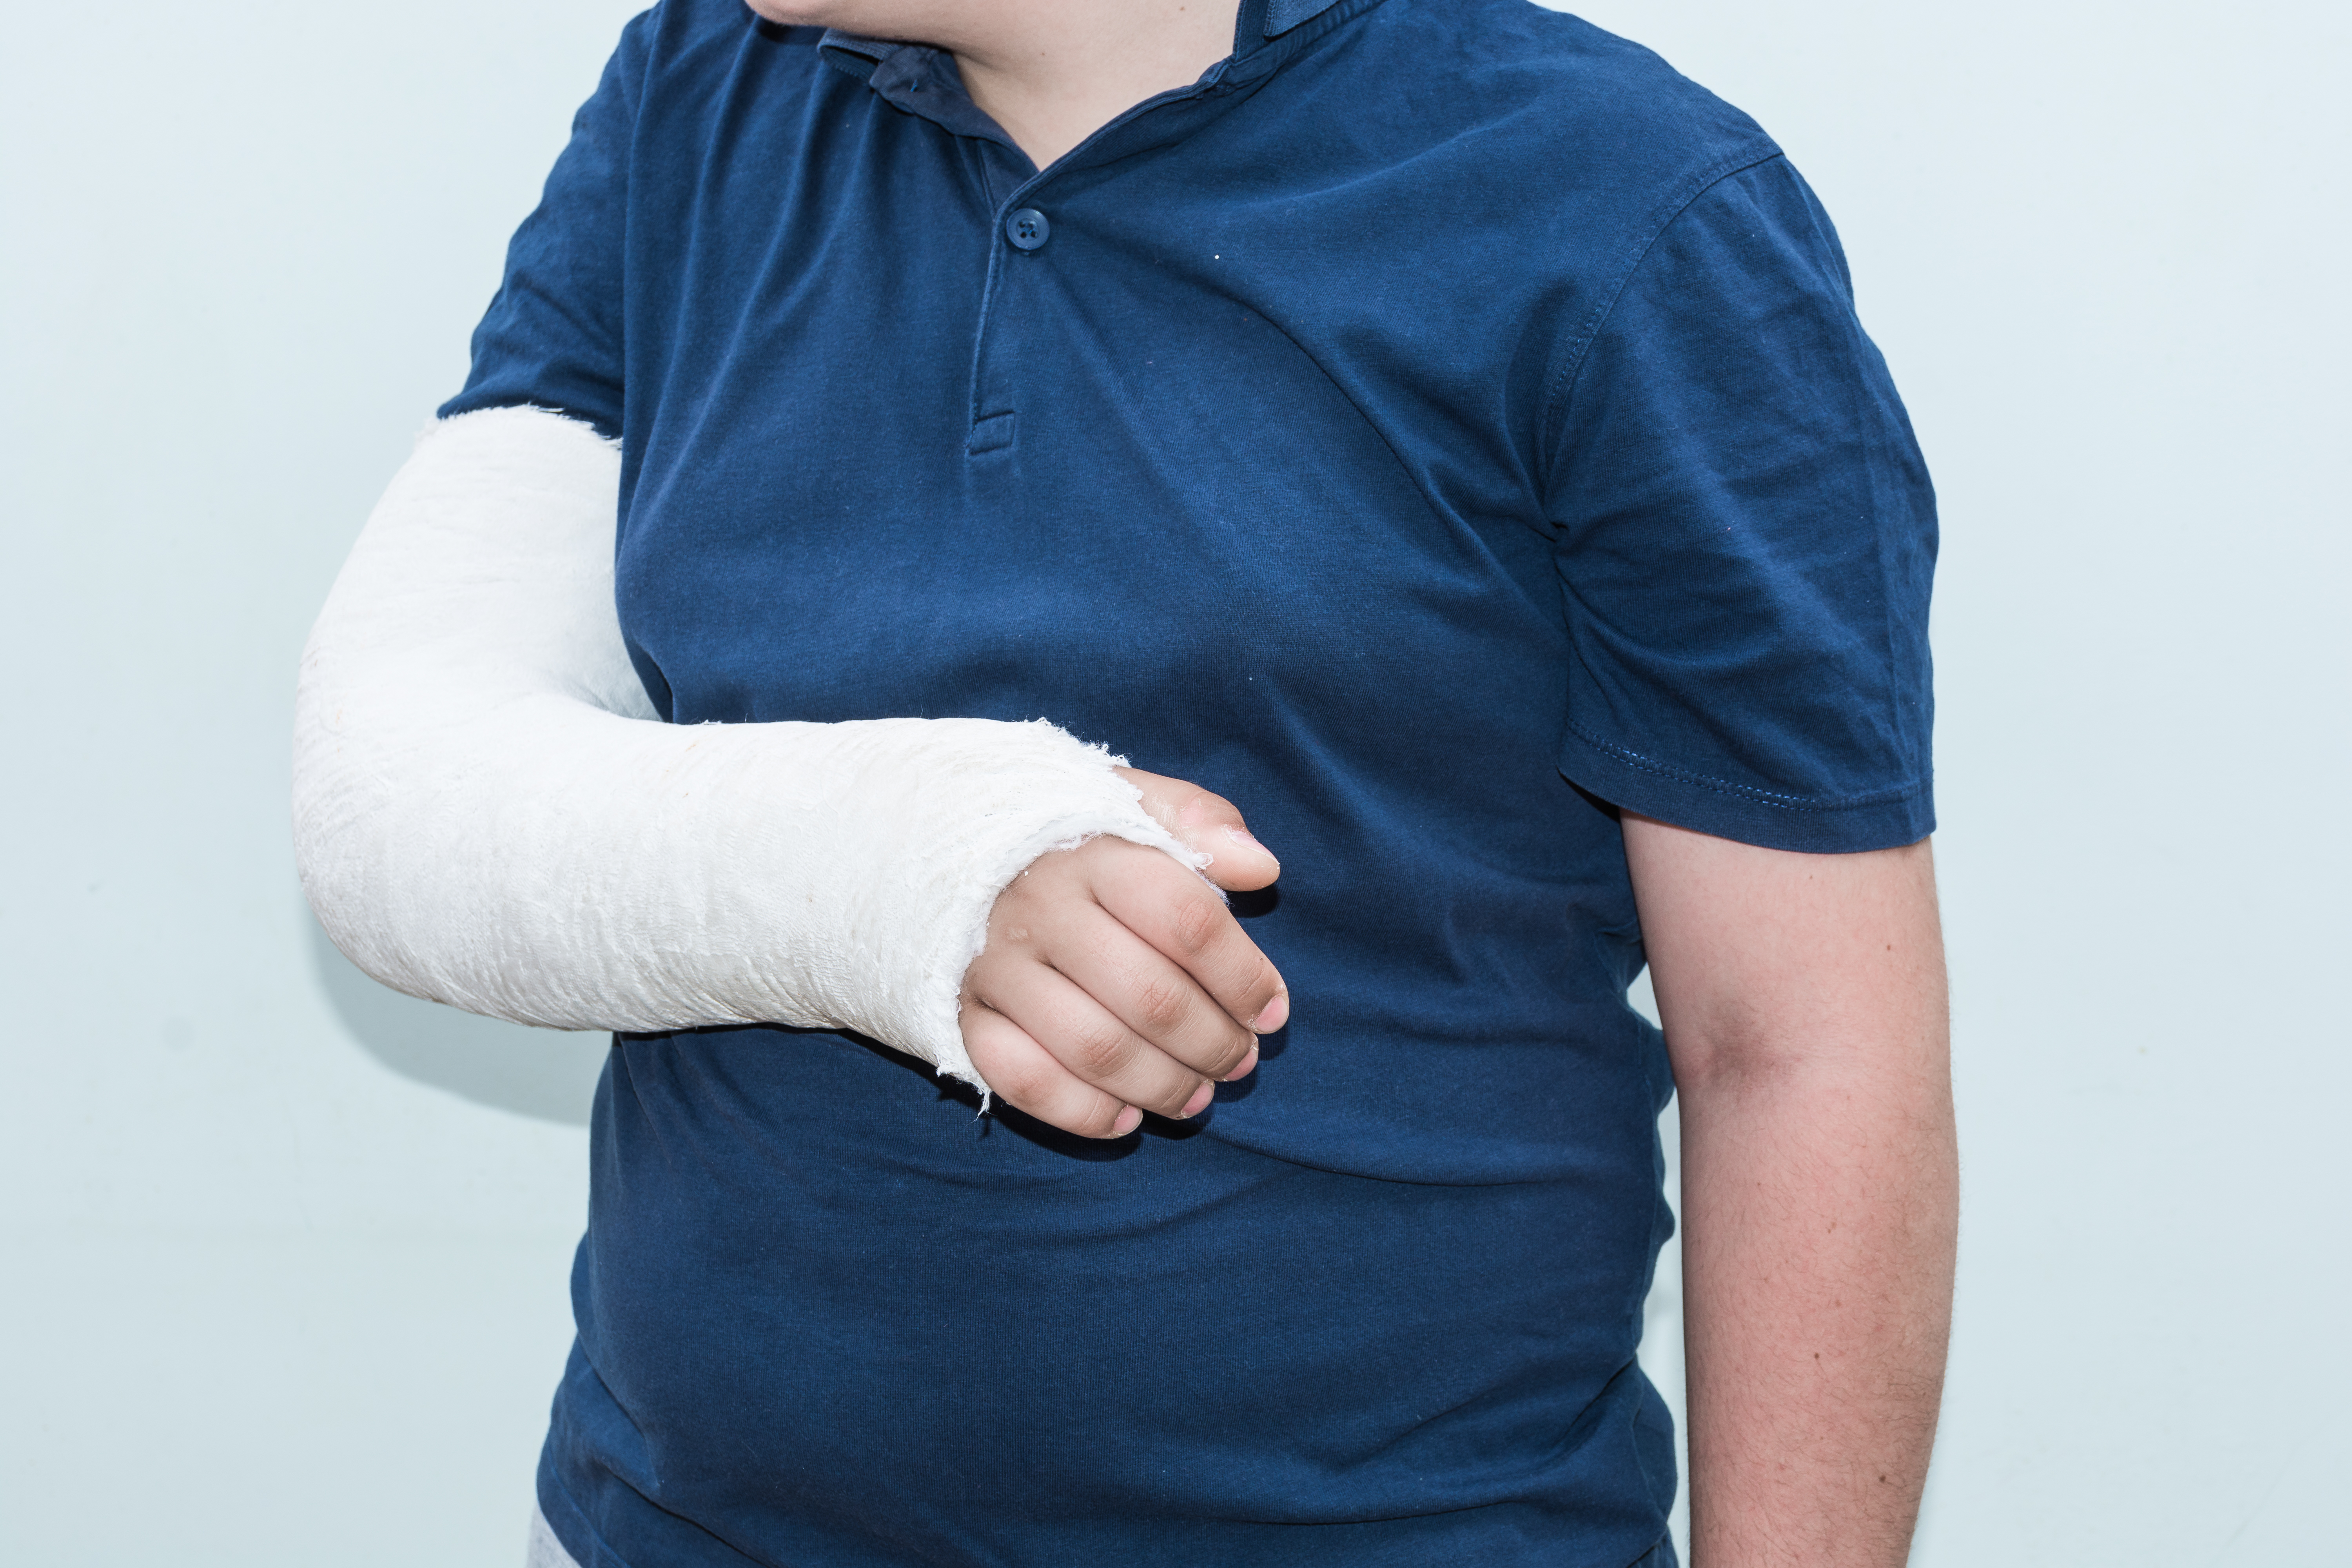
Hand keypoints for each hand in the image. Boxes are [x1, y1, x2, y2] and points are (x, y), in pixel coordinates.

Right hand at [959, 768, 1288, 1136]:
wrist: (941, 845)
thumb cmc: (1065, 835)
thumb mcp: (1130, 803)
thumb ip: (1199, 821)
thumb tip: (1262, 867)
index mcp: (1093, 852)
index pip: (1187, 921)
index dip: (1243, 977)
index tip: (1273, 1011)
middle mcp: (1040, 909)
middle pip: (1150, 997)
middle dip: (1213, 1044)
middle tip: (1241, 1061)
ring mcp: (996, 966)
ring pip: (1094, 1049)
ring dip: (1161, 1086)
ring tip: (1198, 1097)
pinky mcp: (964, 1012)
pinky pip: (1024, 1081)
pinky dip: (1082, 1112)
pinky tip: (1126, 1117)